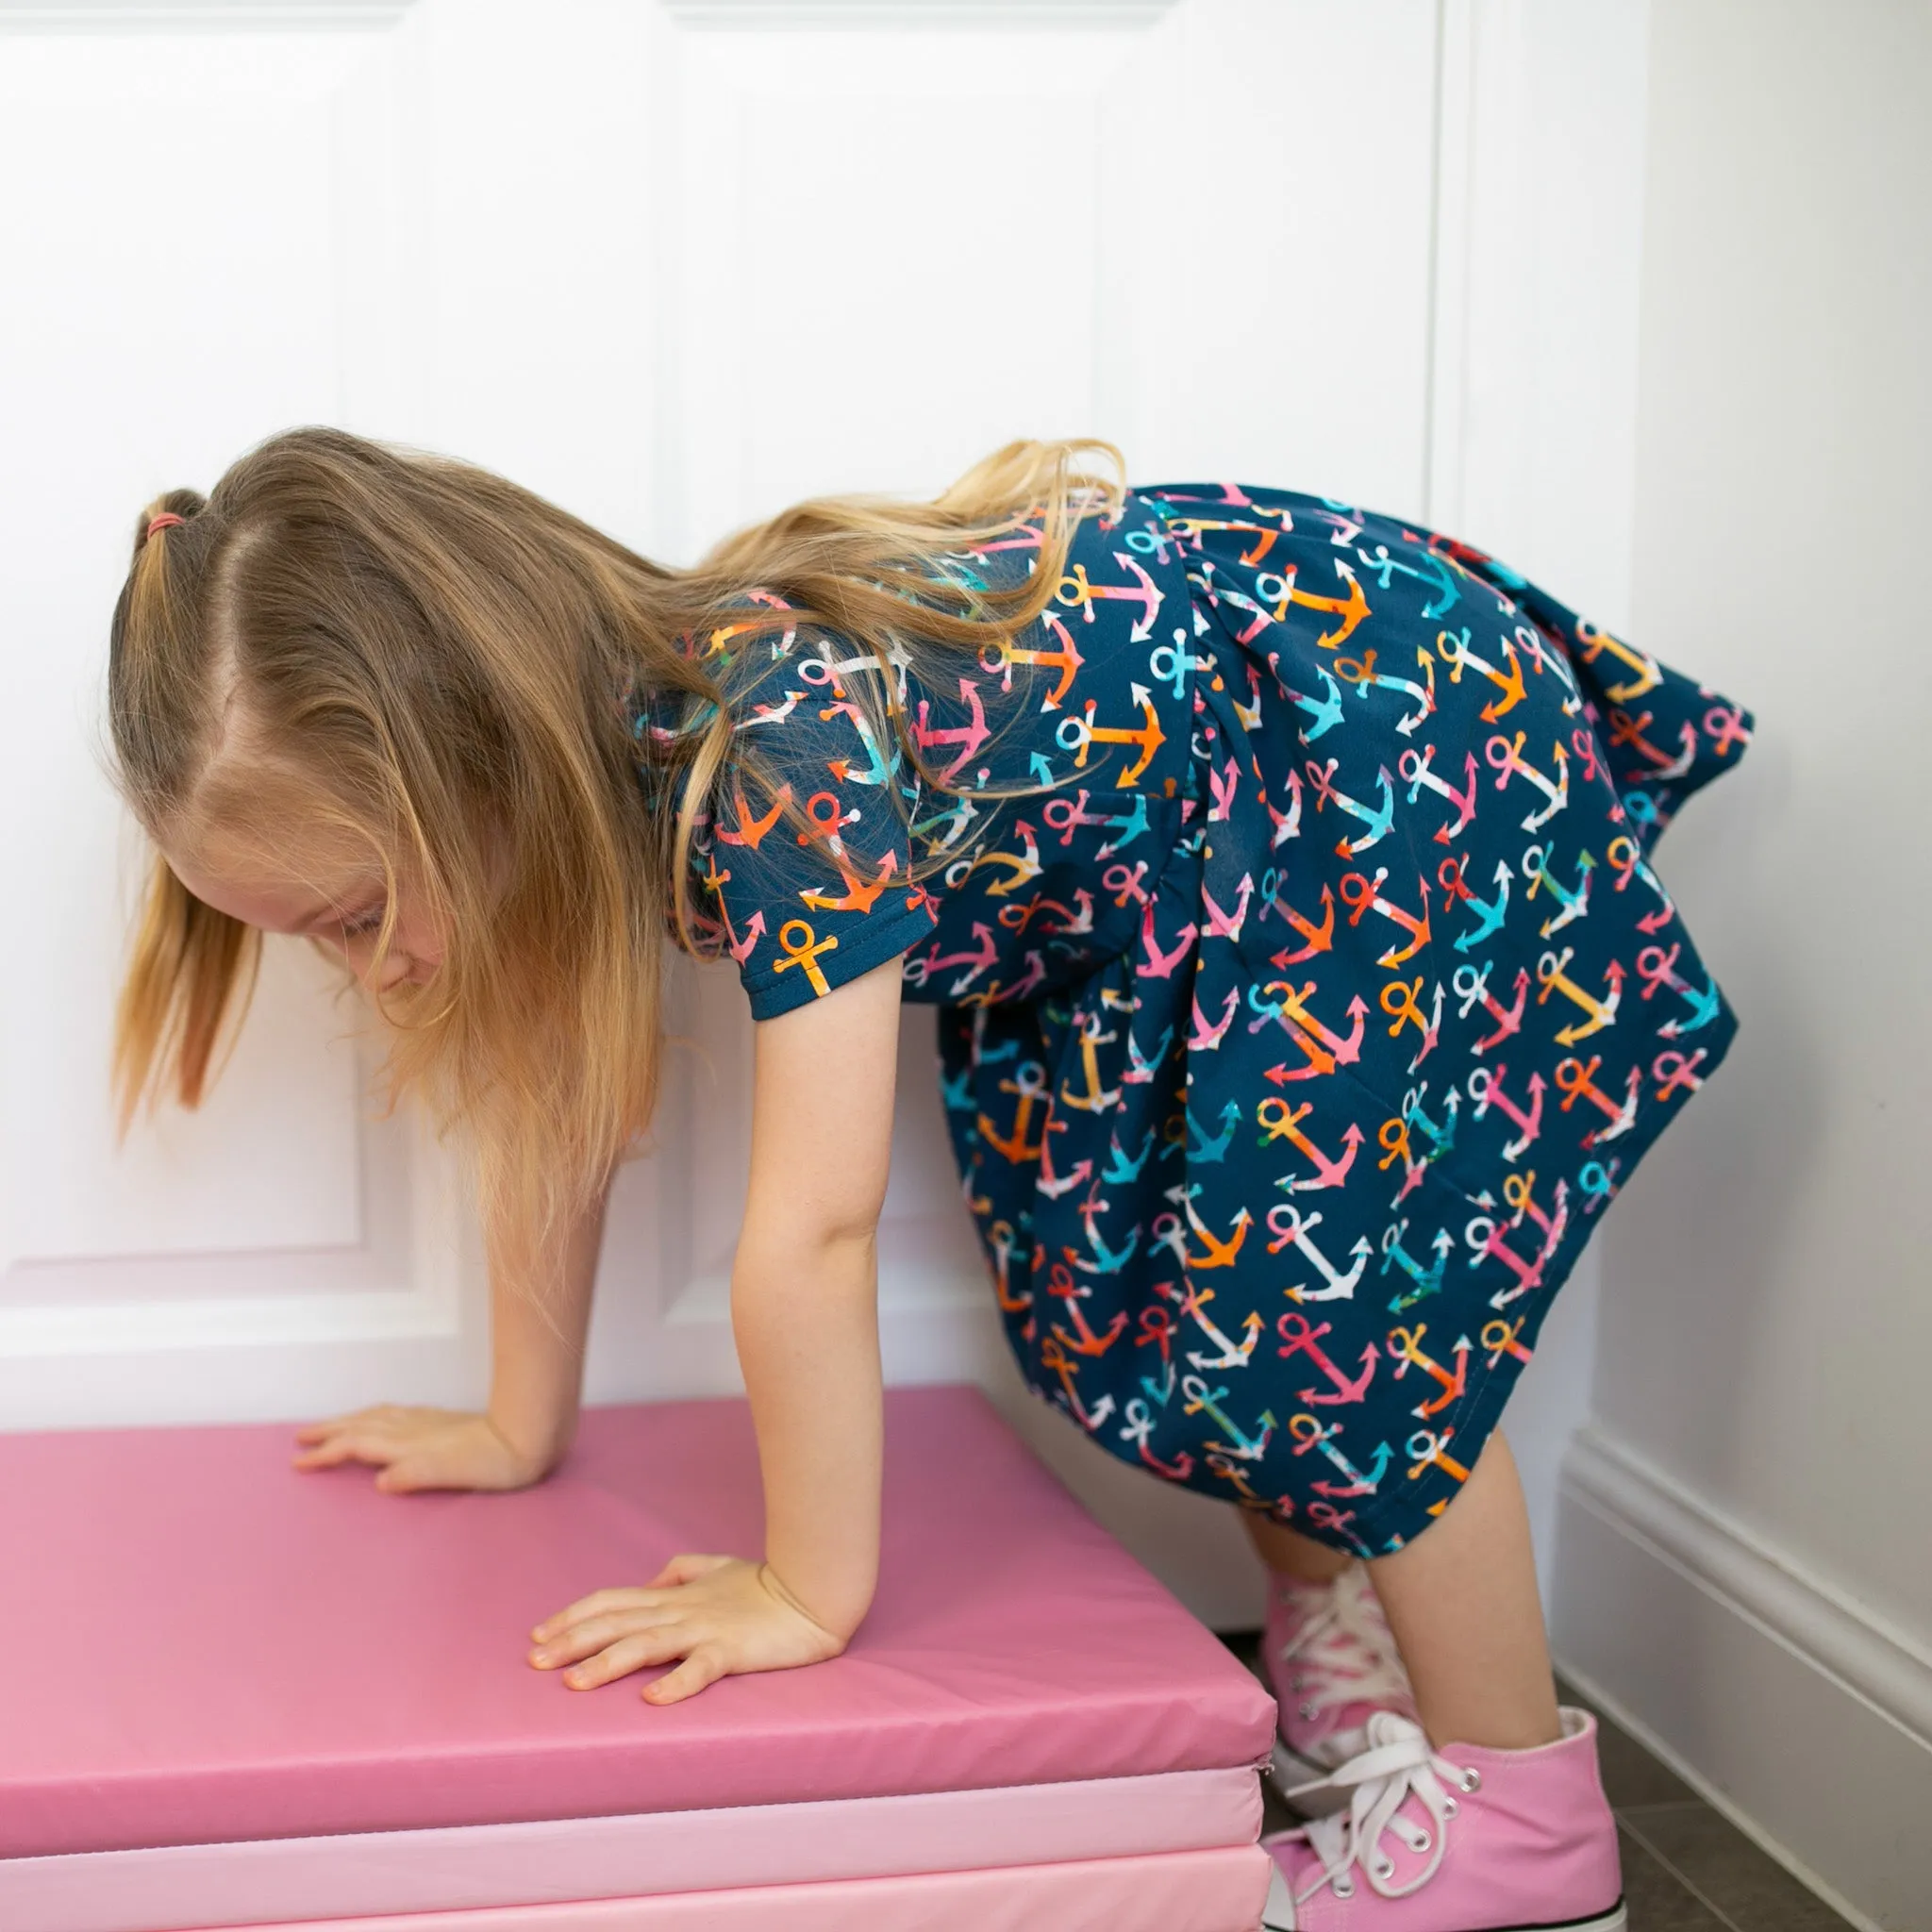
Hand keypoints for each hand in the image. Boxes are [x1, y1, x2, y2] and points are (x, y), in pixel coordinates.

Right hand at [293, 1405, 556, 1493]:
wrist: (524, 1436)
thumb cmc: (490, 1463)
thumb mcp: (451, 1475)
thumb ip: (414, 1476)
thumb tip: (381, 1481)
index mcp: (406, 1444)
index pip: (355, 1445)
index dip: (326, 1454)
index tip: (299, 1463)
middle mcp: (411, 1428)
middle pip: (359, 1424)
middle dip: (328, 1431)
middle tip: (300, 1438)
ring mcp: (425, 1421)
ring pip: (375, 1415)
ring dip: (348, 1420)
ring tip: (330, 1426)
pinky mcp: (440, 1419)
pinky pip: (393, 1412)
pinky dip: (374, 1415)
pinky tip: (379, 1418)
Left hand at [529, 1556, 846, 1703]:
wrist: (811, 1594)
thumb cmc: (765, 1584)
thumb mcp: (717, 1568)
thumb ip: (682, 1570)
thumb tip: (655, 1578)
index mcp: (672, 1595)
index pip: (610, 1602)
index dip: (572, 1616)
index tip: (538, 1635)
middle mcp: (679, 1611)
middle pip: (615, 1624)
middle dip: (571, 1642)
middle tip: (535, 1662)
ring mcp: (704, 1630)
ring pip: (646, 1645)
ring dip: (606, 1663)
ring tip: (574, 1683)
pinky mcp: (731, 1651)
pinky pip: (699, 1669)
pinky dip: (675, 1684)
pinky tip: (651, 1700)